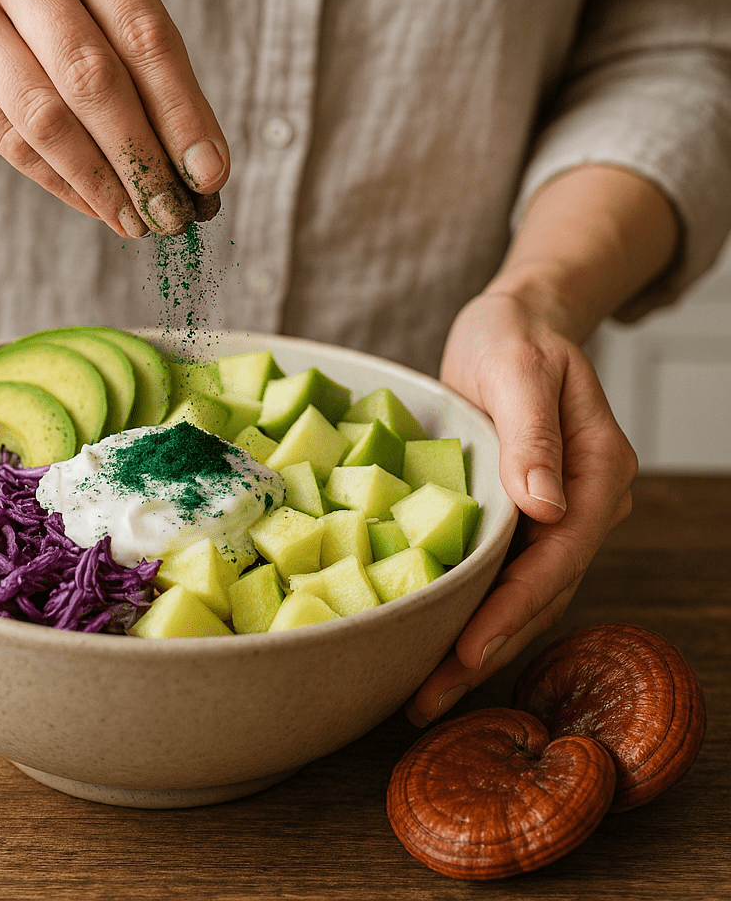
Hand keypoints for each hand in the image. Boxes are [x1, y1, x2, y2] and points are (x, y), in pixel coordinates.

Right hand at [0, 0, 226, 235]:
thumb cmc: (48, 21)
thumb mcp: (104, 21)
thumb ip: (152, 81)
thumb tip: (201, 170)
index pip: (146, 35)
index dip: (182, 113)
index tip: (209, 175)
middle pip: (94, 78)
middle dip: (141, 157)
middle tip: (172, 212)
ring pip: (47, 117)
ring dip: (101, 182)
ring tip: (138, 219)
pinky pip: (10, 140)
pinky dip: (62, 183)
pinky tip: (96, 206)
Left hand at [405, 290, 637, 725]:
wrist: (513, 326)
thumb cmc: (514, 338)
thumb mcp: (519, 369)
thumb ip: (534, 435)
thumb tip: (546, 508)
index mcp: (598, 473)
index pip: (558, 558)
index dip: (512, 610)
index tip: (468, 651)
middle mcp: (583, 505)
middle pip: (540, 593)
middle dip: (487, 647)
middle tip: (428, 697)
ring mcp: (555, 516)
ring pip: (521, 595)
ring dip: (476, 642)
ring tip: (424, 689)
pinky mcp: (522, 517)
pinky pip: (501, 574)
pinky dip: (470, 609)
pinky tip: (432, 638)